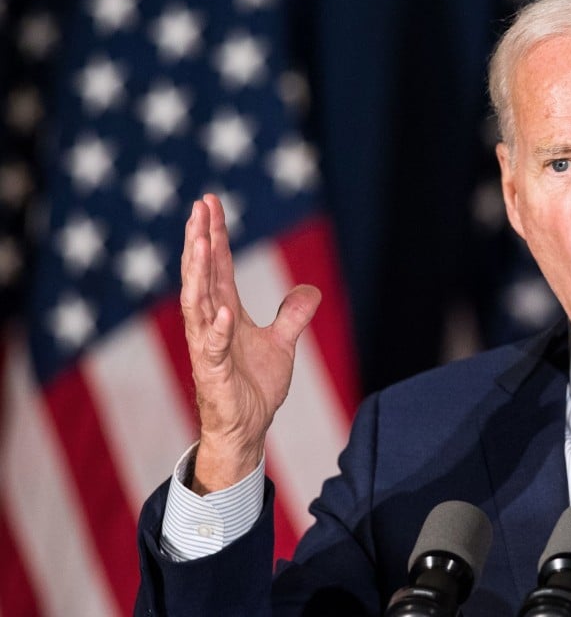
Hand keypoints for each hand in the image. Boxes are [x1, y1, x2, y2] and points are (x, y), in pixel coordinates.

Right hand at [181, 194, 320, 493]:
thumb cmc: (254, 387)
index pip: (217, 266)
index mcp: (226, 312)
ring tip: (199, 242)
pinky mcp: (213, 374)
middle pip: (202, 275)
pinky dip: (219, 330)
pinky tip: (224, 310)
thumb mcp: (282, 344)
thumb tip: (311, 290)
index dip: (214, 234)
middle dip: (199, 240)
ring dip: (198, 273)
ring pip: (198, 304)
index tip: (210, 202)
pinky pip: (214, 349)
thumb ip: (293, 316)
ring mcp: (209, 348)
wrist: (248, 429)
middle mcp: (212, 324)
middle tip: (199, 206)